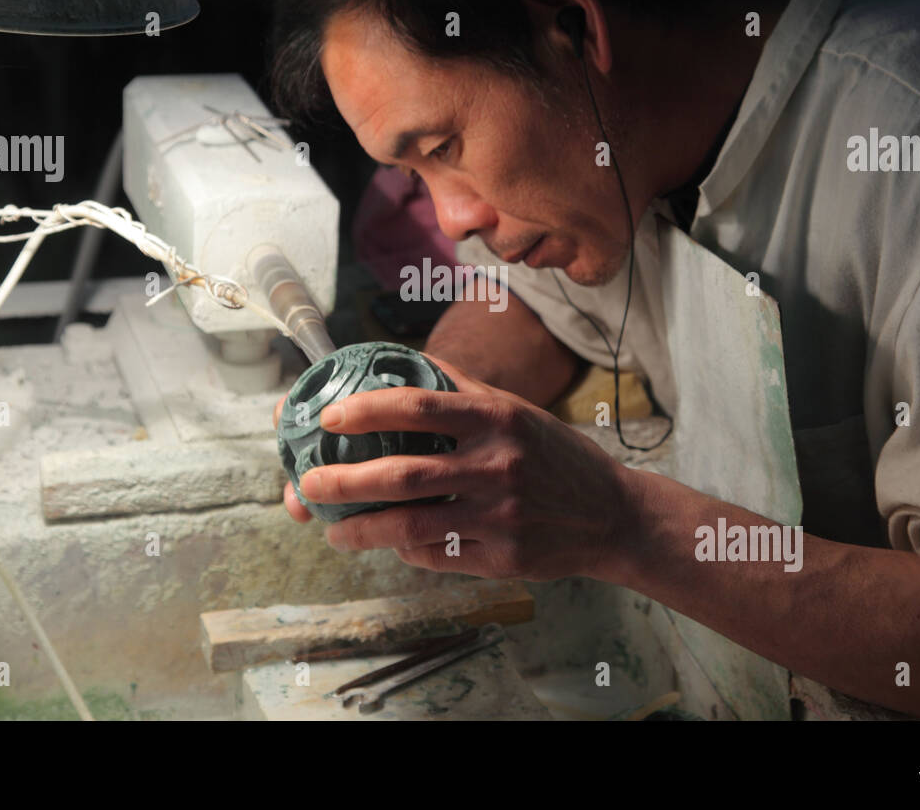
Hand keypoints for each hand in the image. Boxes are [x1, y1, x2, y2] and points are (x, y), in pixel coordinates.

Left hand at [277, 354, 640, 580]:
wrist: (612, 515)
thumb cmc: (554, 456)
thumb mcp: (516, 410)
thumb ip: (460, 389)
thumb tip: (400, 362)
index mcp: (496, 418)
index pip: (417, 406)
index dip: (365, 409)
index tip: (329, 416)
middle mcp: (497, 464)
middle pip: (402, 473)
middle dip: (342, 480)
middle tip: (307, 484)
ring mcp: (499, 515)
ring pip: (410, 525)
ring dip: (360, 529)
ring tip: (332, 529)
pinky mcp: (502, 558)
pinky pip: (437, 555)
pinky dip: (406, 550)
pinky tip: (389, 544)